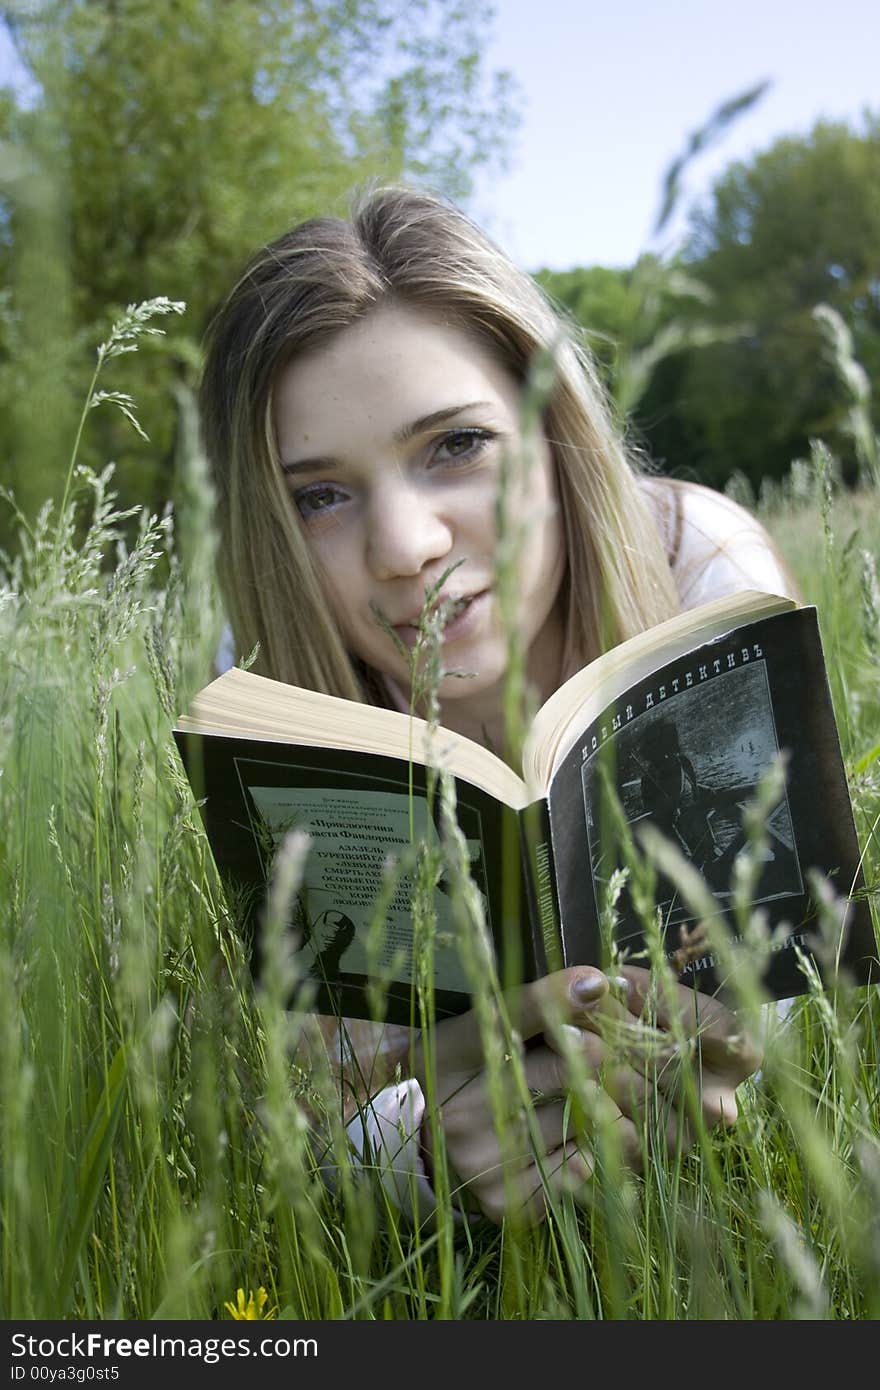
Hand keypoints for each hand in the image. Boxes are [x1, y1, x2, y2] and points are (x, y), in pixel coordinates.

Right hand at [413, 964, 761, 1225]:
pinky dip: (605, 1151)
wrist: (429, 1151)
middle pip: (570, 1064)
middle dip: (620, 1051)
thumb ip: (539, 1006)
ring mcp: (482, 1159)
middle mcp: (461, 1104)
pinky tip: (600, 1138)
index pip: (516, 1011)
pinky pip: (585, 1169)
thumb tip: (603, 983)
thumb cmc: (474, 1073)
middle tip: (655, 1048)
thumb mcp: (488, 1028)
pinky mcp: (508, 1202)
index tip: (600, 982)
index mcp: (452, 1048)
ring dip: (628, 1104)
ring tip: (637, 1096)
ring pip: (591, 1119)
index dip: (560, 994)